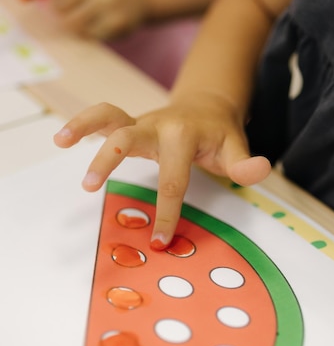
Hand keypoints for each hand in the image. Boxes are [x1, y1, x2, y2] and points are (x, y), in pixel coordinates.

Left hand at [18, 0, 145, 38]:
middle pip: (60, 6)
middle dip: (61, 8)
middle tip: (75, 2)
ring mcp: (111, 1)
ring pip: (72, 24)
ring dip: (72, 22)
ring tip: (84, 13)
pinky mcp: (118, 23)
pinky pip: (89, 35)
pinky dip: (89, 32)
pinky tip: (98, 21)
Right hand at [53, 95, 270, 247]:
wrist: (209, 105)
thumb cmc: (220, 134)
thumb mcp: (236, 148)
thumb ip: (244, 164)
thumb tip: (260, 170)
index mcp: (185, 135)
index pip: (173, 179)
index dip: (167, 212)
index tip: (160, 241)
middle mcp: (159, 124)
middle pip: (130, 138)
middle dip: (110, 161)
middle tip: (91, 188)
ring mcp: (143, 121)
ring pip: (110, 117)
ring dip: (84, 127)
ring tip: (60, 141)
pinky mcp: (132, 123)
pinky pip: (105, 117)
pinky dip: (83, 123)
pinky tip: (63, 138)